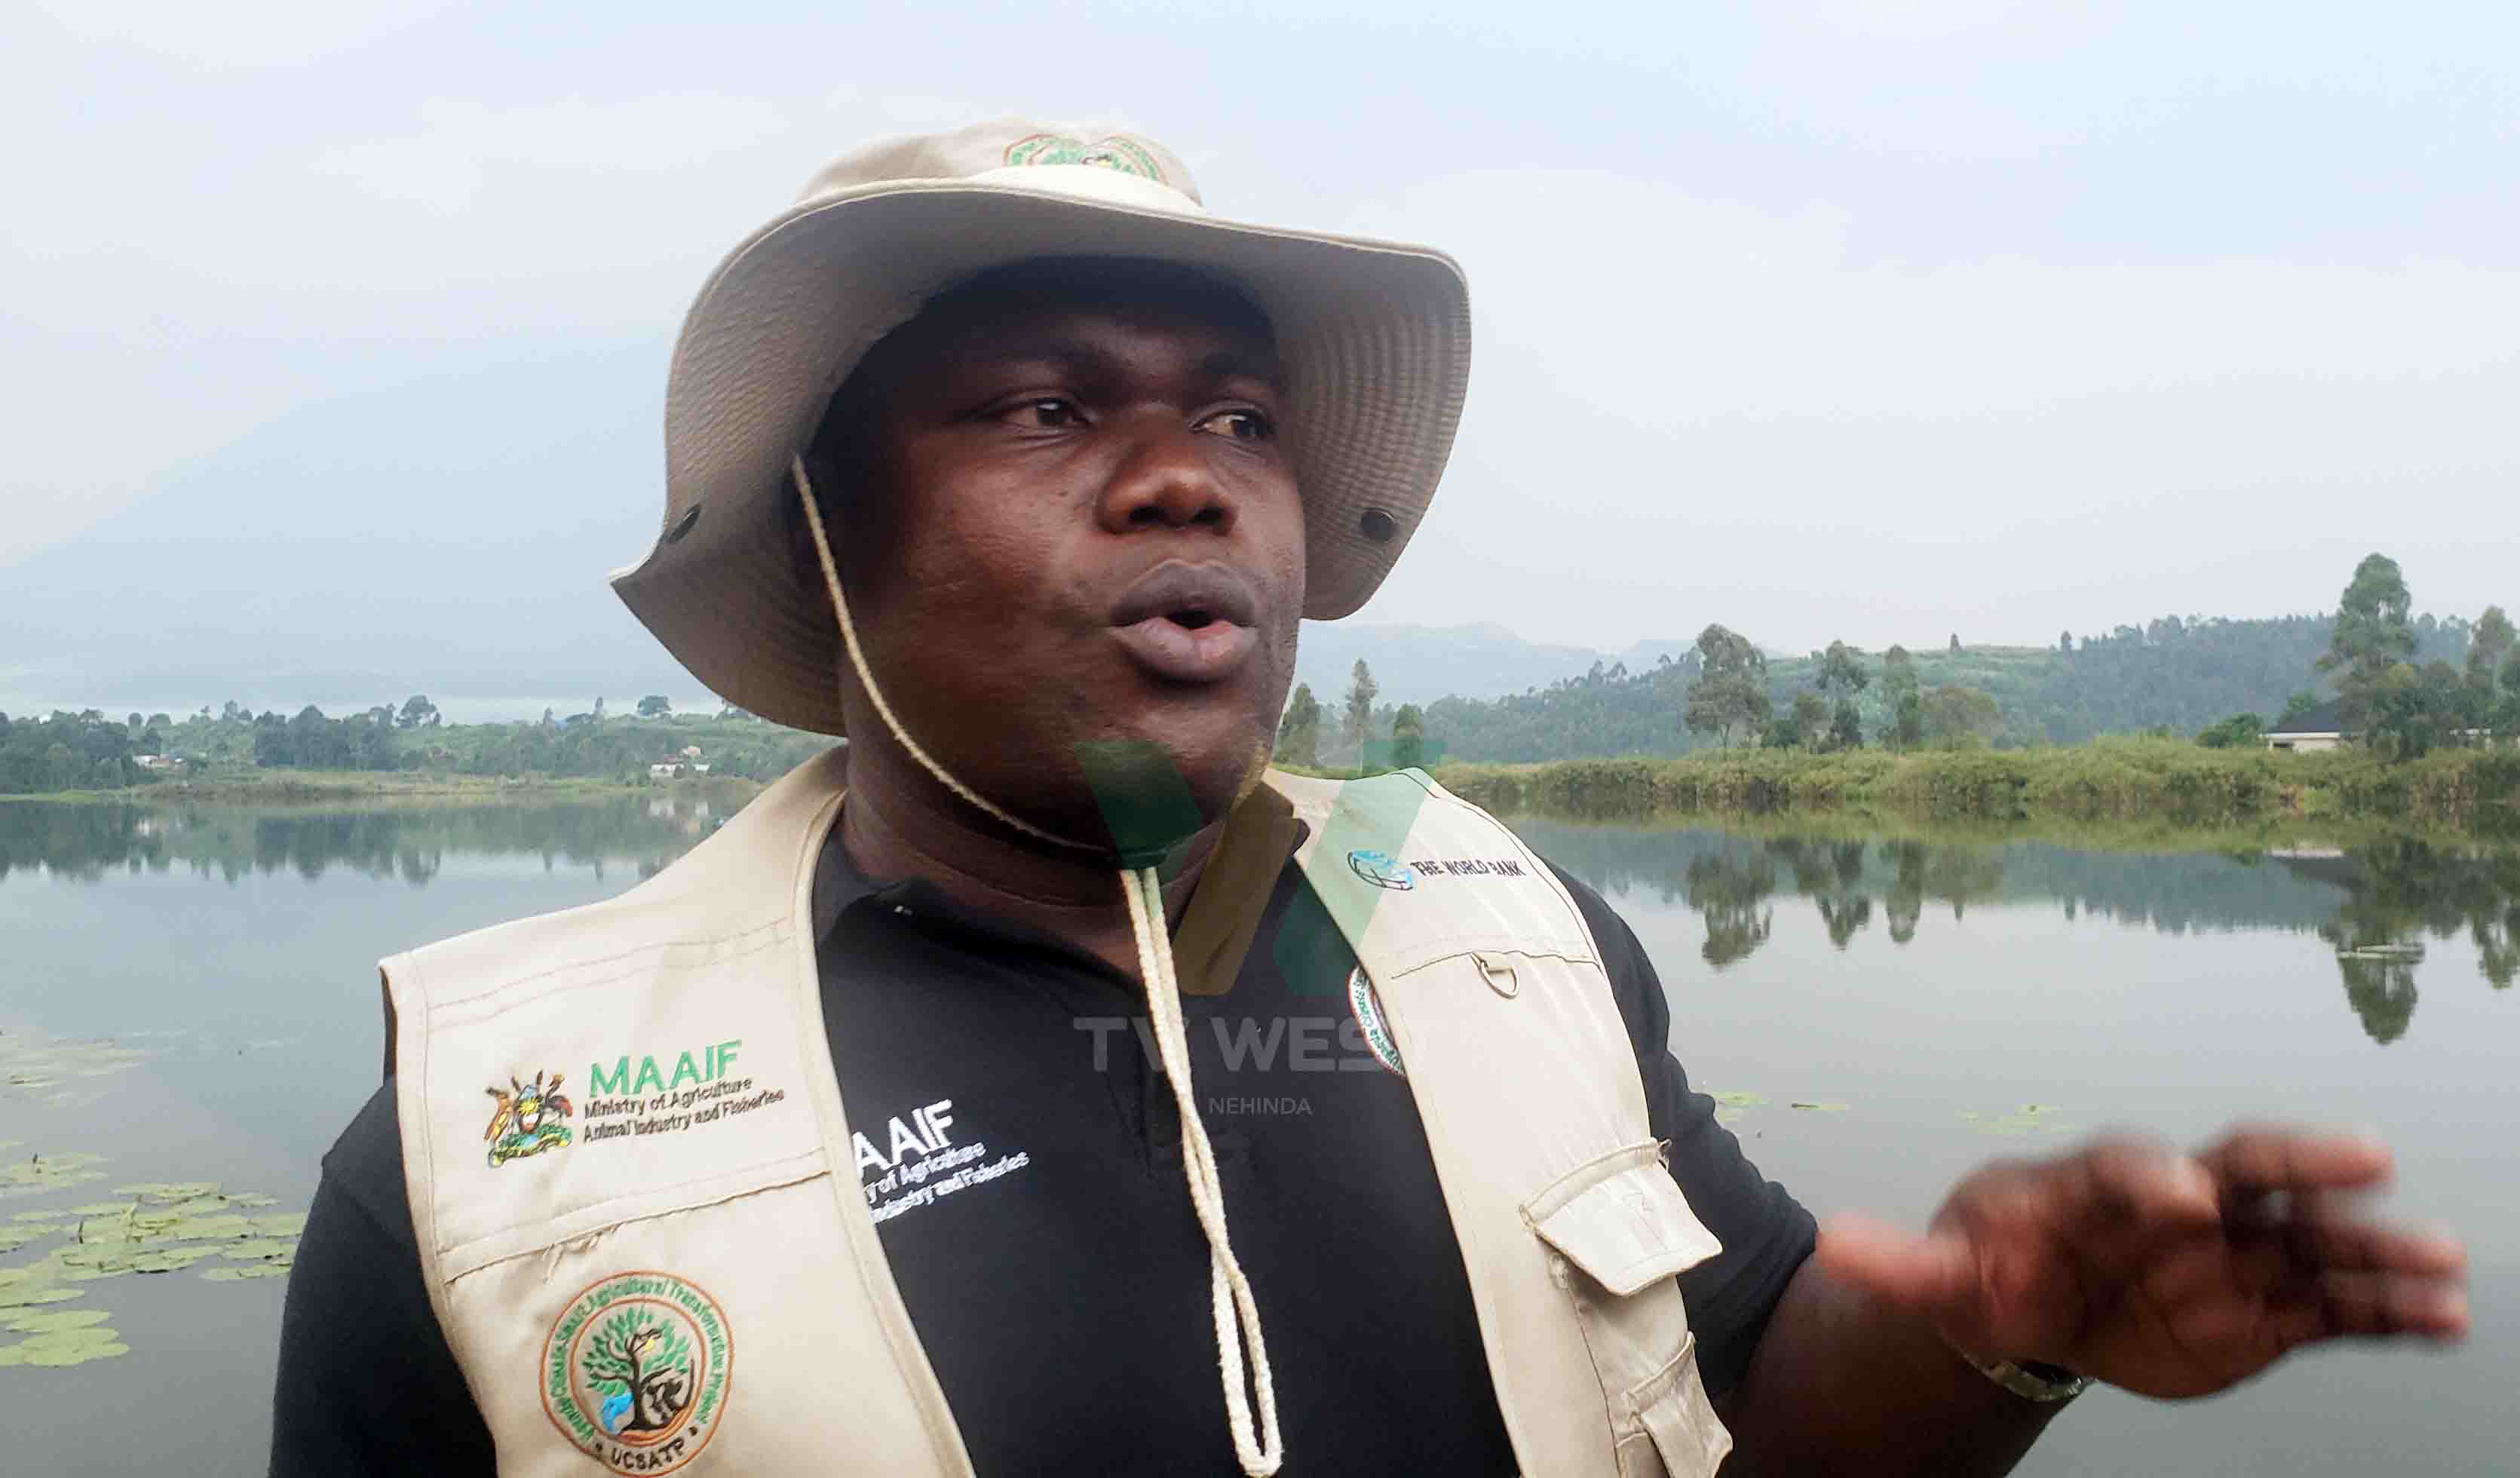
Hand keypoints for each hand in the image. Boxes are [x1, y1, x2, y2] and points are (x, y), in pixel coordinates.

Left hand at [1817, 1127, 2468, 1398]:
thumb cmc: (1998, 1263)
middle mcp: (2182, 1204)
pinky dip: (2388, 1312)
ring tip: (2443, 1262)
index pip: (2125, 1169)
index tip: (2180, 1193)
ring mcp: (2232, 1253)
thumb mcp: (1944, 1269)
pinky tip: (2446, 1317)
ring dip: (2374, 1248)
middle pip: (2245, 1170)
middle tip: (2361, 1156)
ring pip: (2309, 1241)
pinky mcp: (2266, 1309)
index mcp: (2099, 1185)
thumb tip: (1837, 1248)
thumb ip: (1902, 1263)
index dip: (2150, 1176)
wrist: (2042, 1299)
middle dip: (2300, 1162)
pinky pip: (2335, 1307)